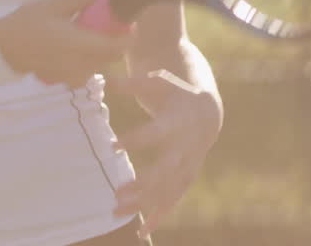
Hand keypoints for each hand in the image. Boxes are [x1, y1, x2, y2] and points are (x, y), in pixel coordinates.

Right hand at [0, 0, 135, 88]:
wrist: (2, 48)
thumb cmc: (28, 22)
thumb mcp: (56, 4)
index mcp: (80, 45)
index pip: (119, 47)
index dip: (128, 35)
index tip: (126, 21)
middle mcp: (81, 65)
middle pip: (112, 56)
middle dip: (114, 40)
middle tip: (106, 22)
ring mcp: (73, 76)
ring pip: (100, 63)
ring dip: (100, 49)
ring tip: (86, 31)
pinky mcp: (66, 80)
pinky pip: (86, 69)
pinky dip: (87, 57)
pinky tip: (73, 44)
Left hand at [106, 69, 222, 237]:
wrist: (206, 110)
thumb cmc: (174, 93)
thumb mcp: (157, 82)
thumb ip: (132, 83)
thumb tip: (105, 80)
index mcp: (179, 121)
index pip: (157, 133)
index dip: (136, 139)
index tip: (113, 147)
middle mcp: (186, 147)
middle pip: (166, 170)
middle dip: (143, 184)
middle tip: (118, 192)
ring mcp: (188, 165)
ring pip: (169, 189)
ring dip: (145, 204)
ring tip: (118, 212)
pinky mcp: (186, 177)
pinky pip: (173, 200)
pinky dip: (160, 216)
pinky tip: (143, 232)